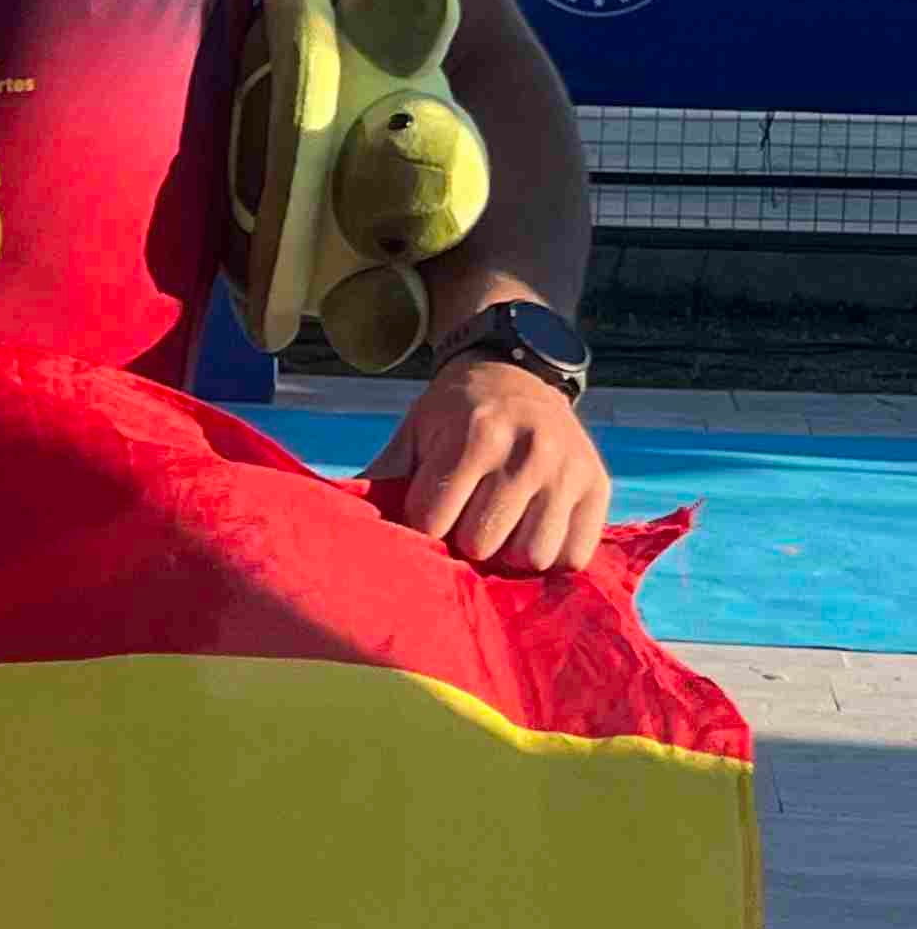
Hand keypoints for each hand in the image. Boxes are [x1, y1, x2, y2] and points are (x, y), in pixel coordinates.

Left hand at [373, 350, 609, 576]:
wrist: (519, 371)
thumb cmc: (455, 414)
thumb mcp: (413, 432)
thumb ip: (381, 475)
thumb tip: (330, 520)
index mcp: (475, 435)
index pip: (433, 521)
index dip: (422, 526)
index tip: (426, 513)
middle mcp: (528, 451)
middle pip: (482, 544)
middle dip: (463, 542)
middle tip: (465, 520)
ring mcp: (568, 470)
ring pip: (531, 556)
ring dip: (507, 554)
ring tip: (499, 527)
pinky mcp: (598, 486)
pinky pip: (573, 556)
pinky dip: (549, 555)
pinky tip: (531, 530)